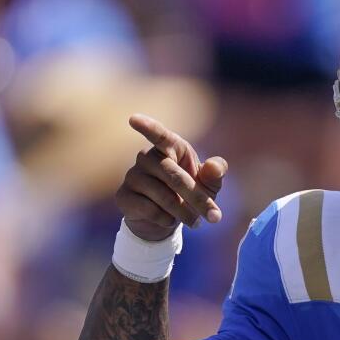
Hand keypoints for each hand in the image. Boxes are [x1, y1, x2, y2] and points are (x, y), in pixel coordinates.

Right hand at [116, 114, 227, 241]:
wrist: (166, 220)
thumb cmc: (190, 194)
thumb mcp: (209, 185)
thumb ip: (216, 173)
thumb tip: (213, 167)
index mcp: (170, 148)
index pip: (159, 135)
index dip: (147, 127)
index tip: (133, 119)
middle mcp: (147, 157)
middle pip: (174, 176)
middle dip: (197, 199)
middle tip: (215, 217)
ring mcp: (132, 176)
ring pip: (163, 196)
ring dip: (184, 213)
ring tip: (194, 221)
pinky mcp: (123, 196)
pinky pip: (149, 209)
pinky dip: (166, 219)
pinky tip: (168, 220)